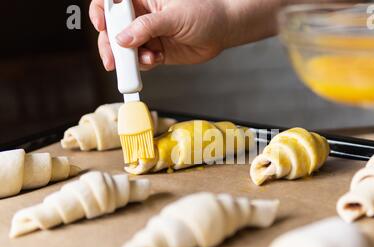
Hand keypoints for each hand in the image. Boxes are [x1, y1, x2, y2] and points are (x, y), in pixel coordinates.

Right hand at [89, 0, 229, 70]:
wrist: (223, 31)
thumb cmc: (205, 11)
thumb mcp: (175, 16)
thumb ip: (148, 27)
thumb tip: (123, 38)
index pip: (112, 2)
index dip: (101, 12)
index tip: (101, 25)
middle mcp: (141, 16)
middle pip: (113, 29)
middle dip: (110, 45)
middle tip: (113, 60)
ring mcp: (147, 35)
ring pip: (125, 48)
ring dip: (129, 58)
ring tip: (146, 59)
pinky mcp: (155, 51)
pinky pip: (140, 60)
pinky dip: (143, 63)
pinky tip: (156, 59)